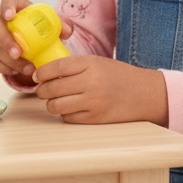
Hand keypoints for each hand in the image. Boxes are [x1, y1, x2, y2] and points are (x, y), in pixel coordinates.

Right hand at [0, 0, 73, 83]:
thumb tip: (67, 32)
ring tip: (26, 69)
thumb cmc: (37, 26)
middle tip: (18, 54)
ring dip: (7, 60)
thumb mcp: (51, 23)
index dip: (6, 8)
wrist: (27, 37)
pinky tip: (14, 71)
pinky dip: (0, 67)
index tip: (10, 16)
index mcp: (14, 5)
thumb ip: (61, 25)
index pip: (7, 1)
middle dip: (5, 41)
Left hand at [32, 56, 168, 125]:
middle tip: (42, 90)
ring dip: (51, 104)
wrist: (145, 94)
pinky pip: (69, 118)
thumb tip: (45, 73)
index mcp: (91, 63)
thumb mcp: (98, 63)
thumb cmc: (119, 76)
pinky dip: (65, 114)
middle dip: (42, 90)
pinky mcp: (96, 119)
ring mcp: (94, 102)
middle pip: (53, 88)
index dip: (42, 73)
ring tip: (55, 100)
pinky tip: (71, 108)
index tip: (37, 76)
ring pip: (57, 106)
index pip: (57, 67)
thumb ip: (75, 66)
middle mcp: (91, 82)